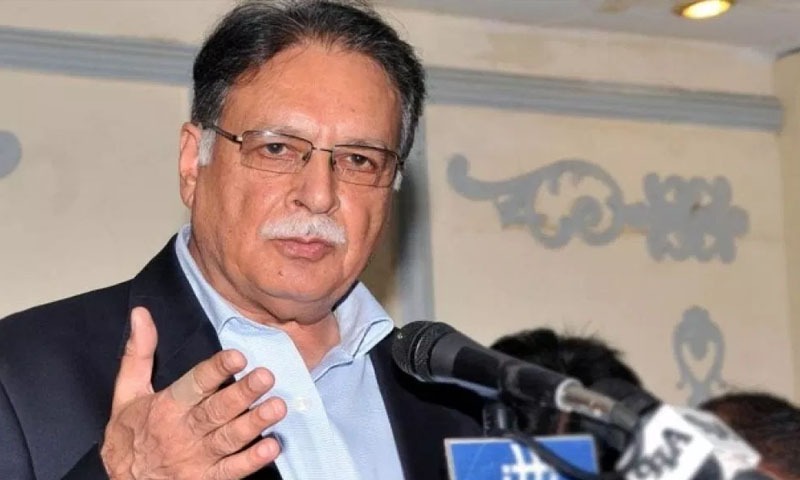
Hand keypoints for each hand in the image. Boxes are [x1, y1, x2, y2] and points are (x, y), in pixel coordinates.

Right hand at [100, 307, 286, 479]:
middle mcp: (183, 431)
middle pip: (216, 410)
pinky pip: (231, 471)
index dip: (216, 369)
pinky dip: (251, 461)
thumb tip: (140, 314)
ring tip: (277, 407)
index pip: (194, 384)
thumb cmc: (128, 436)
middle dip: (242, 393)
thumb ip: (138, 354)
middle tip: (266, 377)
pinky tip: (271, 447)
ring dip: (254, 423)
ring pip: (229, 439)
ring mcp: (196, 458)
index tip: (237, 356)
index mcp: (166, 406)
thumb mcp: (127, 393)